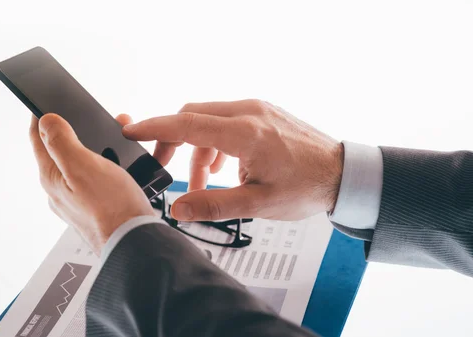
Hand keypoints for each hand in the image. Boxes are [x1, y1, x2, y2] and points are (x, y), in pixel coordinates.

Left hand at [29, 113, 153, 253]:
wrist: (135, 242)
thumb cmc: (112, 209)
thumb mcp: (83, 166)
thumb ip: (61, 141)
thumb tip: (46, 120)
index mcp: (51, 178)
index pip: (37, 138)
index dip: (42, 115)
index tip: (47, 101)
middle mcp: (60, 190)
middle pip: (61, 150)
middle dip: (76, 129)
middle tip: (93, 119)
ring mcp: (77, 201)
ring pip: (81, 164)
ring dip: (94, 147)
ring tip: (114, 141)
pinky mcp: (96, 208)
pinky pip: (95, 179)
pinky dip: (105, 165)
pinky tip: (119, 166)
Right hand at [123, 99, 343, 220]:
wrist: (343, 173)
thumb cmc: (307, 187)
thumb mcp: (258, 204)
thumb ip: (214, 205)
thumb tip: (178, 208)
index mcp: (245, 133)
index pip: (186, 123)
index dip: (154, 128)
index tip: (131, 132)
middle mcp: (249, 112)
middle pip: (192, 116)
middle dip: (172, 141)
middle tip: (167, 168)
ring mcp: (257, 108)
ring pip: (208, 119)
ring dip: (197, 148)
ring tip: (205, 181)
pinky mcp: (262, 111)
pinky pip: (226, 119)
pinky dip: (215, 141)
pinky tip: (225, 166)